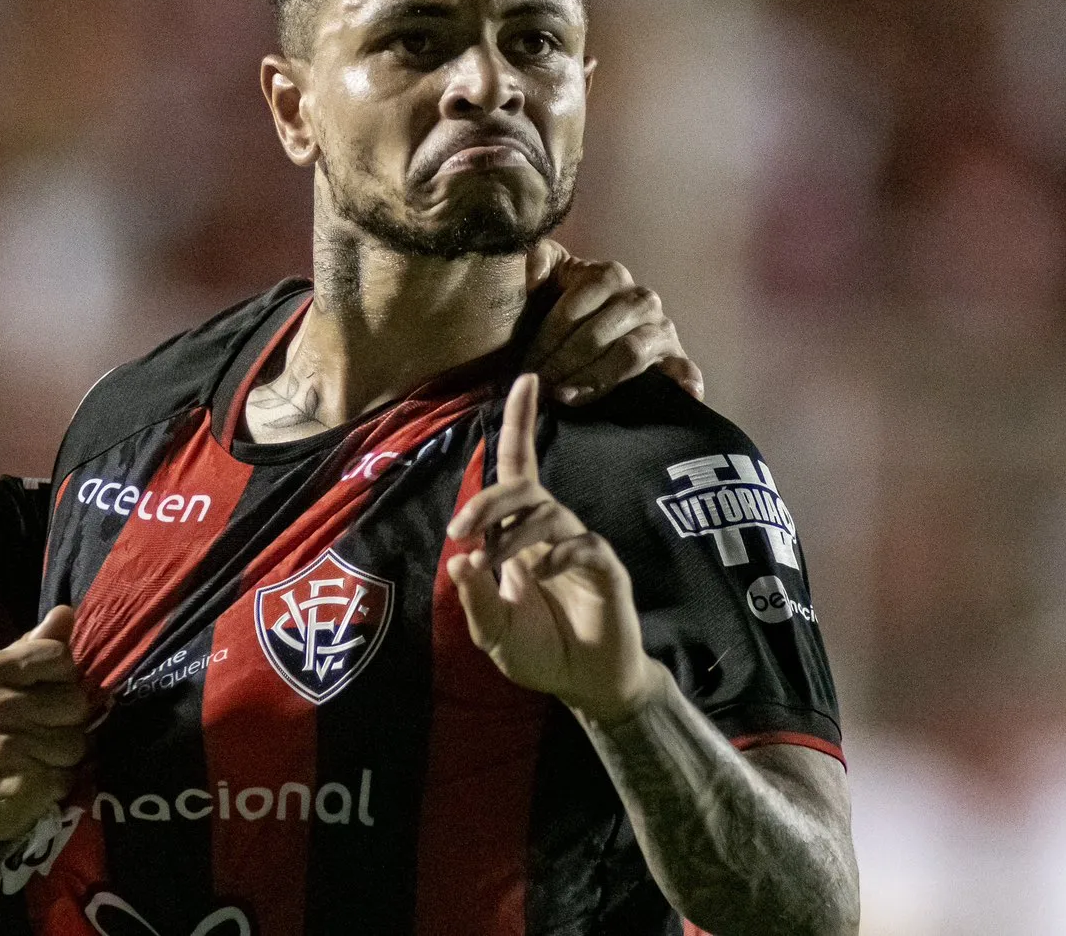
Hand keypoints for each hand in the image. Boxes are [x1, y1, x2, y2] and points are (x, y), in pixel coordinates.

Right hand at [0, 604, 93, 843]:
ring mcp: (8, 747)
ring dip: (62, 756)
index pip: (60, 656)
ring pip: (77, 743)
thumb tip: (66, 610)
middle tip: (37, 733)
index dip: (61, 677)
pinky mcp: (22, 786)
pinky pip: (67, 778)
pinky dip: (55, 784)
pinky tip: (31, 781)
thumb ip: (31, 647)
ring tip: (32, 759)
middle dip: (65, 721)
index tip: (42, 694)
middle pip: (76, 701)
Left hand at [445, 374, 668, 721]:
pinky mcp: (606, 570)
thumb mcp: (494, 633)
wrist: (588, 686)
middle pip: (524, 486)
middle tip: (461, 529)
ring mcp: (579, 547)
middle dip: (489, 500)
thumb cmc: (541, 651)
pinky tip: (540, 573)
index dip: (522, 423)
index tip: (527, 379)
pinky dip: (560, 554)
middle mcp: (550, 531)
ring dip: (512, 536)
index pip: (519, 468)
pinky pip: (585, 545)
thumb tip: (459, 559)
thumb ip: (475, 600)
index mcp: (520, 535)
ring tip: (493, 566)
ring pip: (547, 513)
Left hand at [523, 241, 704, 405]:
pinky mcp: (675, 356)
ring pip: (630, 353)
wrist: (590, 331)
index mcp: (609, 275)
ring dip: (596, 379)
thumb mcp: (548, 277)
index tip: (526, 365)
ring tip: (566, 396)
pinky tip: (686, 395)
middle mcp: (640, 298)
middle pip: (599, 334)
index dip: (546, 338)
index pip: (575, 309)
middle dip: (563, 363)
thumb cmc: (561, 305)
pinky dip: (686, 380)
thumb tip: (534, 276)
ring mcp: (660, 327)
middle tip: (539, 386)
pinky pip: (684, 368)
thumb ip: (538, 260)